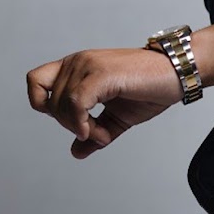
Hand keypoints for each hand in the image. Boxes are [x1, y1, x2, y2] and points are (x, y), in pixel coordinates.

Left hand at [27, 48, 180, 157]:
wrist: (178, 74)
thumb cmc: (151, 89)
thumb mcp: (117, 117)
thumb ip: (95, 132)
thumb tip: (76, 152)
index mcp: (78, 66)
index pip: (36, 82)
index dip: (46, 106)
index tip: (74, 118)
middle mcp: (79, 61)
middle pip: (49, 103)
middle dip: (71, 127)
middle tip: (99, 134)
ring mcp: (88, 66)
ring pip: (61, 106)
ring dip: (81, 130)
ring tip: (105, 133)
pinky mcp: (101, 74)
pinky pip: (75, 105)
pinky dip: (84, 125)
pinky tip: (102, 132)